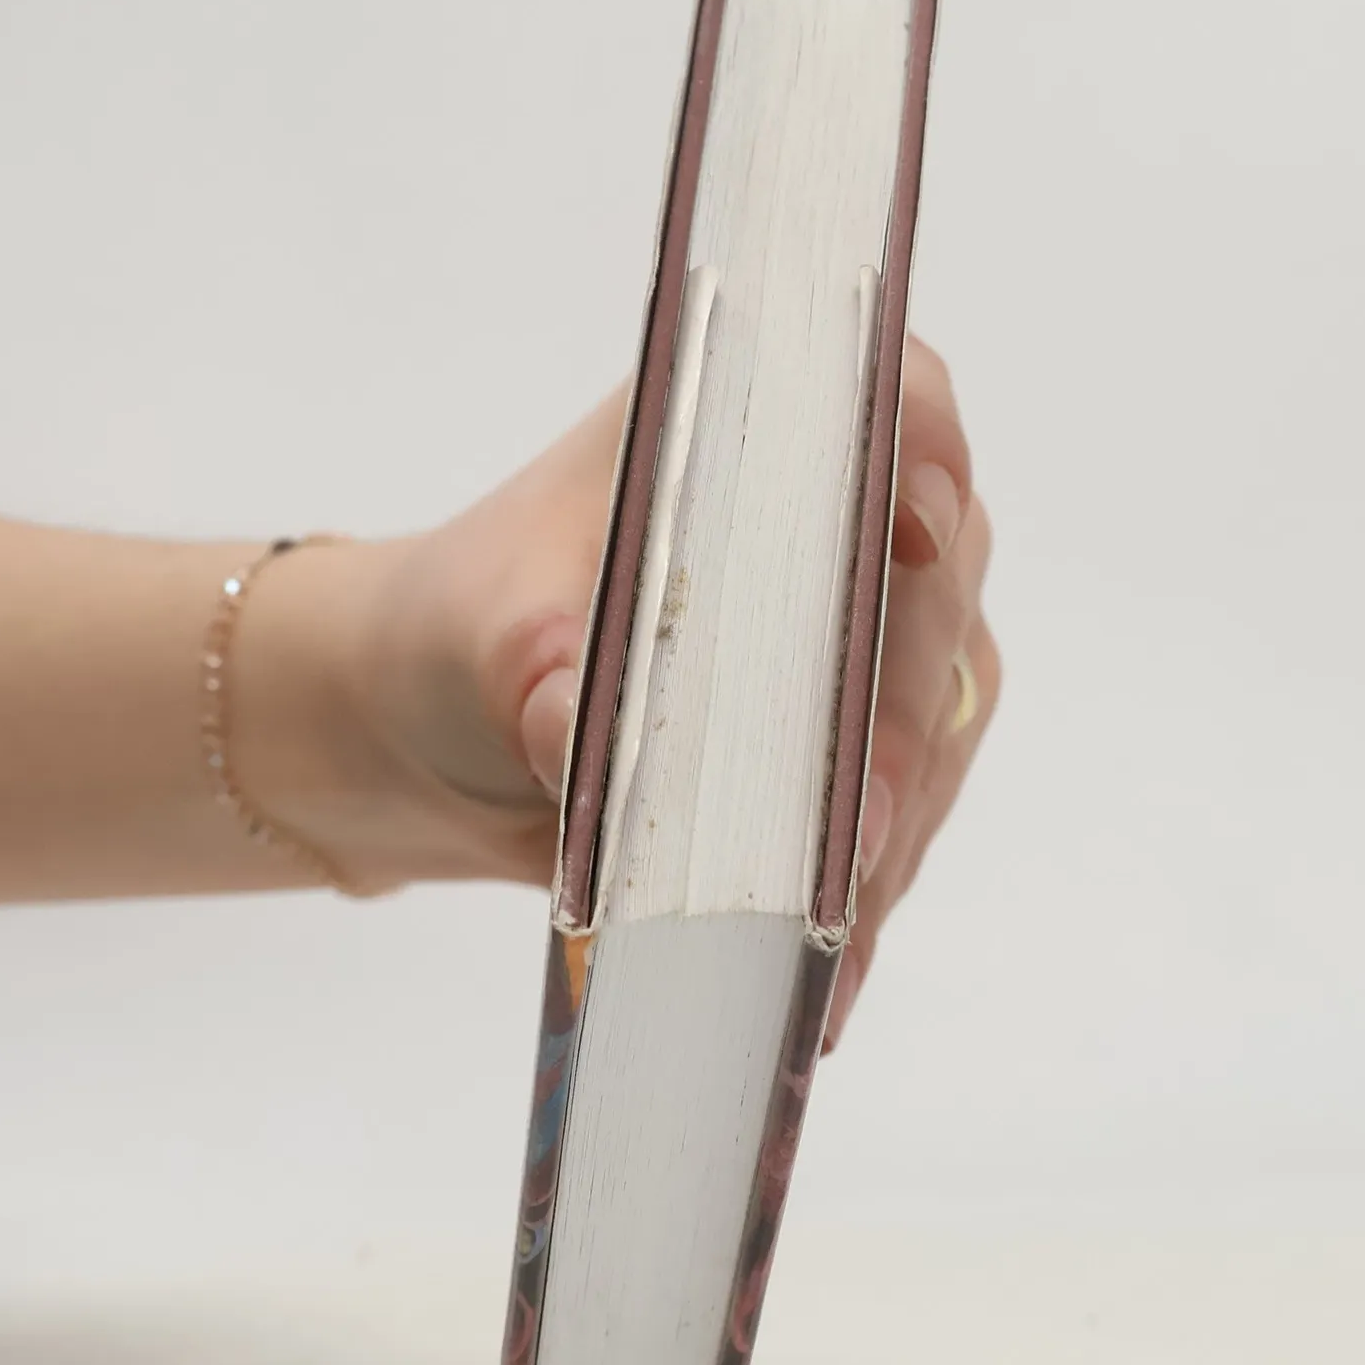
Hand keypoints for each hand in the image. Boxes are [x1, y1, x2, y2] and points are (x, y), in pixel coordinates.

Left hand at [344, 340, 996, 1046]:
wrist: (428, 737)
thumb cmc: (456, 635)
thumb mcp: (486, 637)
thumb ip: (544, 675)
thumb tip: (588, 742)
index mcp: (744, 427)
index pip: (881, 396)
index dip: (921, 447)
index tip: (912, 523)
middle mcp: (825, 521)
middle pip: (934, 583)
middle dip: (903, 708)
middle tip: (864, 816)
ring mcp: (853, 637)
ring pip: (936, 715)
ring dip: (897, 819)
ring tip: (839, 920)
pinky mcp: (845, 745)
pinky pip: (898, 809)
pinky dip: (868, 887)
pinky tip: (834, 968)